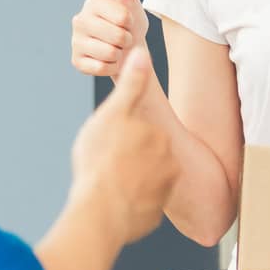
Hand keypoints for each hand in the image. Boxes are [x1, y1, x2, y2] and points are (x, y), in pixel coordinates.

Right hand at [71, 0, 149, 78]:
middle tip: (123, 37)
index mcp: (92, 3)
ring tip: (117, 48)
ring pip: (110, 53)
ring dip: (120, 54)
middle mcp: (78, 20)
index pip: (123, 17)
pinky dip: (111, 68)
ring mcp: (75, 42)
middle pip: (118, 36)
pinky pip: (101, 68)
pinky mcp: (76, 61)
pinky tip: (108, 61)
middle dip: (127, 39)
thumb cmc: (129, 22)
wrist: (128, 50)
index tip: (127, 22)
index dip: (132, 22)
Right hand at [71, 48, 176, 244]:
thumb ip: (130, 85)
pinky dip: (130, 203)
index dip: (121, 136)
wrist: (100, 212)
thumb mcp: (112, 114)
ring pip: (146, 181)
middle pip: (146, 157)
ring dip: (131, 182)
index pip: (142, 131)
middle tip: (106, 165)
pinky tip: (112, 201)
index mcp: (160, 137)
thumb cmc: (101, 161)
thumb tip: (142, 53)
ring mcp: (164, 193)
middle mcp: (170, 164)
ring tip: (108, 184)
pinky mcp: (154, 216)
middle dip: (129, 159)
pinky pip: (143, 205)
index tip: (108, 145)